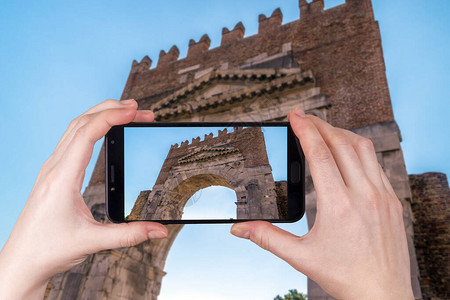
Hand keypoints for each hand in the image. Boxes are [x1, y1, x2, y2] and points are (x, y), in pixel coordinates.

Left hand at [0, 100, 167, 299]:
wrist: (21, 261)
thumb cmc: (48, 249)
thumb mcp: (93, 241)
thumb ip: (130, 234)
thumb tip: (159, 230)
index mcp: (62, 177)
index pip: (87, 133)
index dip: (113, 117)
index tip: (135, 110)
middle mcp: (54, 167)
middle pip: (81, 122)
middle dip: (111, 110)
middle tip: (139, 109)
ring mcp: (52, 168)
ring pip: (75, 128)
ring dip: (100, 115)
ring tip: (126, 113)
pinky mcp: (54, 173)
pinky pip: (72, 139)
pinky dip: (91, 127)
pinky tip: (104, 131)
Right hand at [231, 109, 413, 298]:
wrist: (383, 295)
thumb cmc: (344, 277)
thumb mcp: (301, 257)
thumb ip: (267, 238)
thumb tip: (239, 229)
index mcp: (339, 206)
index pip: (320, 155)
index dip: (305, 130)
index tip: (295, 115)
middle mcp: (364, 195)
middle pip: (341, 143)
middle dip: (321, 125)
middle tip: (304, 118)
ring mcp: (383, 196)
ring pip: (363, 148)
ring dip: (342, 133)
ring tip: (324, 130)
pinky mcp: (393, 201)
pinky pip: (376, 163)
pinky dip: (359, 150)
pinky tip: (348, 154)